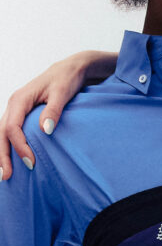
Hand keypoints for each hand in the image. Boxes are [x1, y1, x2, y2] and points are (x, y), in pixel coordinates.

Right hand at [0, 50, 114, 179]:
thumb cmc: (67, 79)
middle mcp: (14, 104)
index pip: (12, 128)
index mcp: (20, 99)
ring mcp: (16, 109)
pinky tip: (11, 159)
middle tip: (7, 176)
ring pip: (2, 133)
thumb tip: (45, 130)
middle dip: (2, 155)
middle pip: (1, 133)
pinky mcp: (21, 114)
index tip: (31, 163)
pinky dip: (8, 146)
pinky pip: (10, 131)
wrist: (71, 69)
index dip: (19, 147)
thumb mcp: (63, 93)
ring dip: (2, 153)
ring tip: (5, 174)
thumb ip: (54, 110)